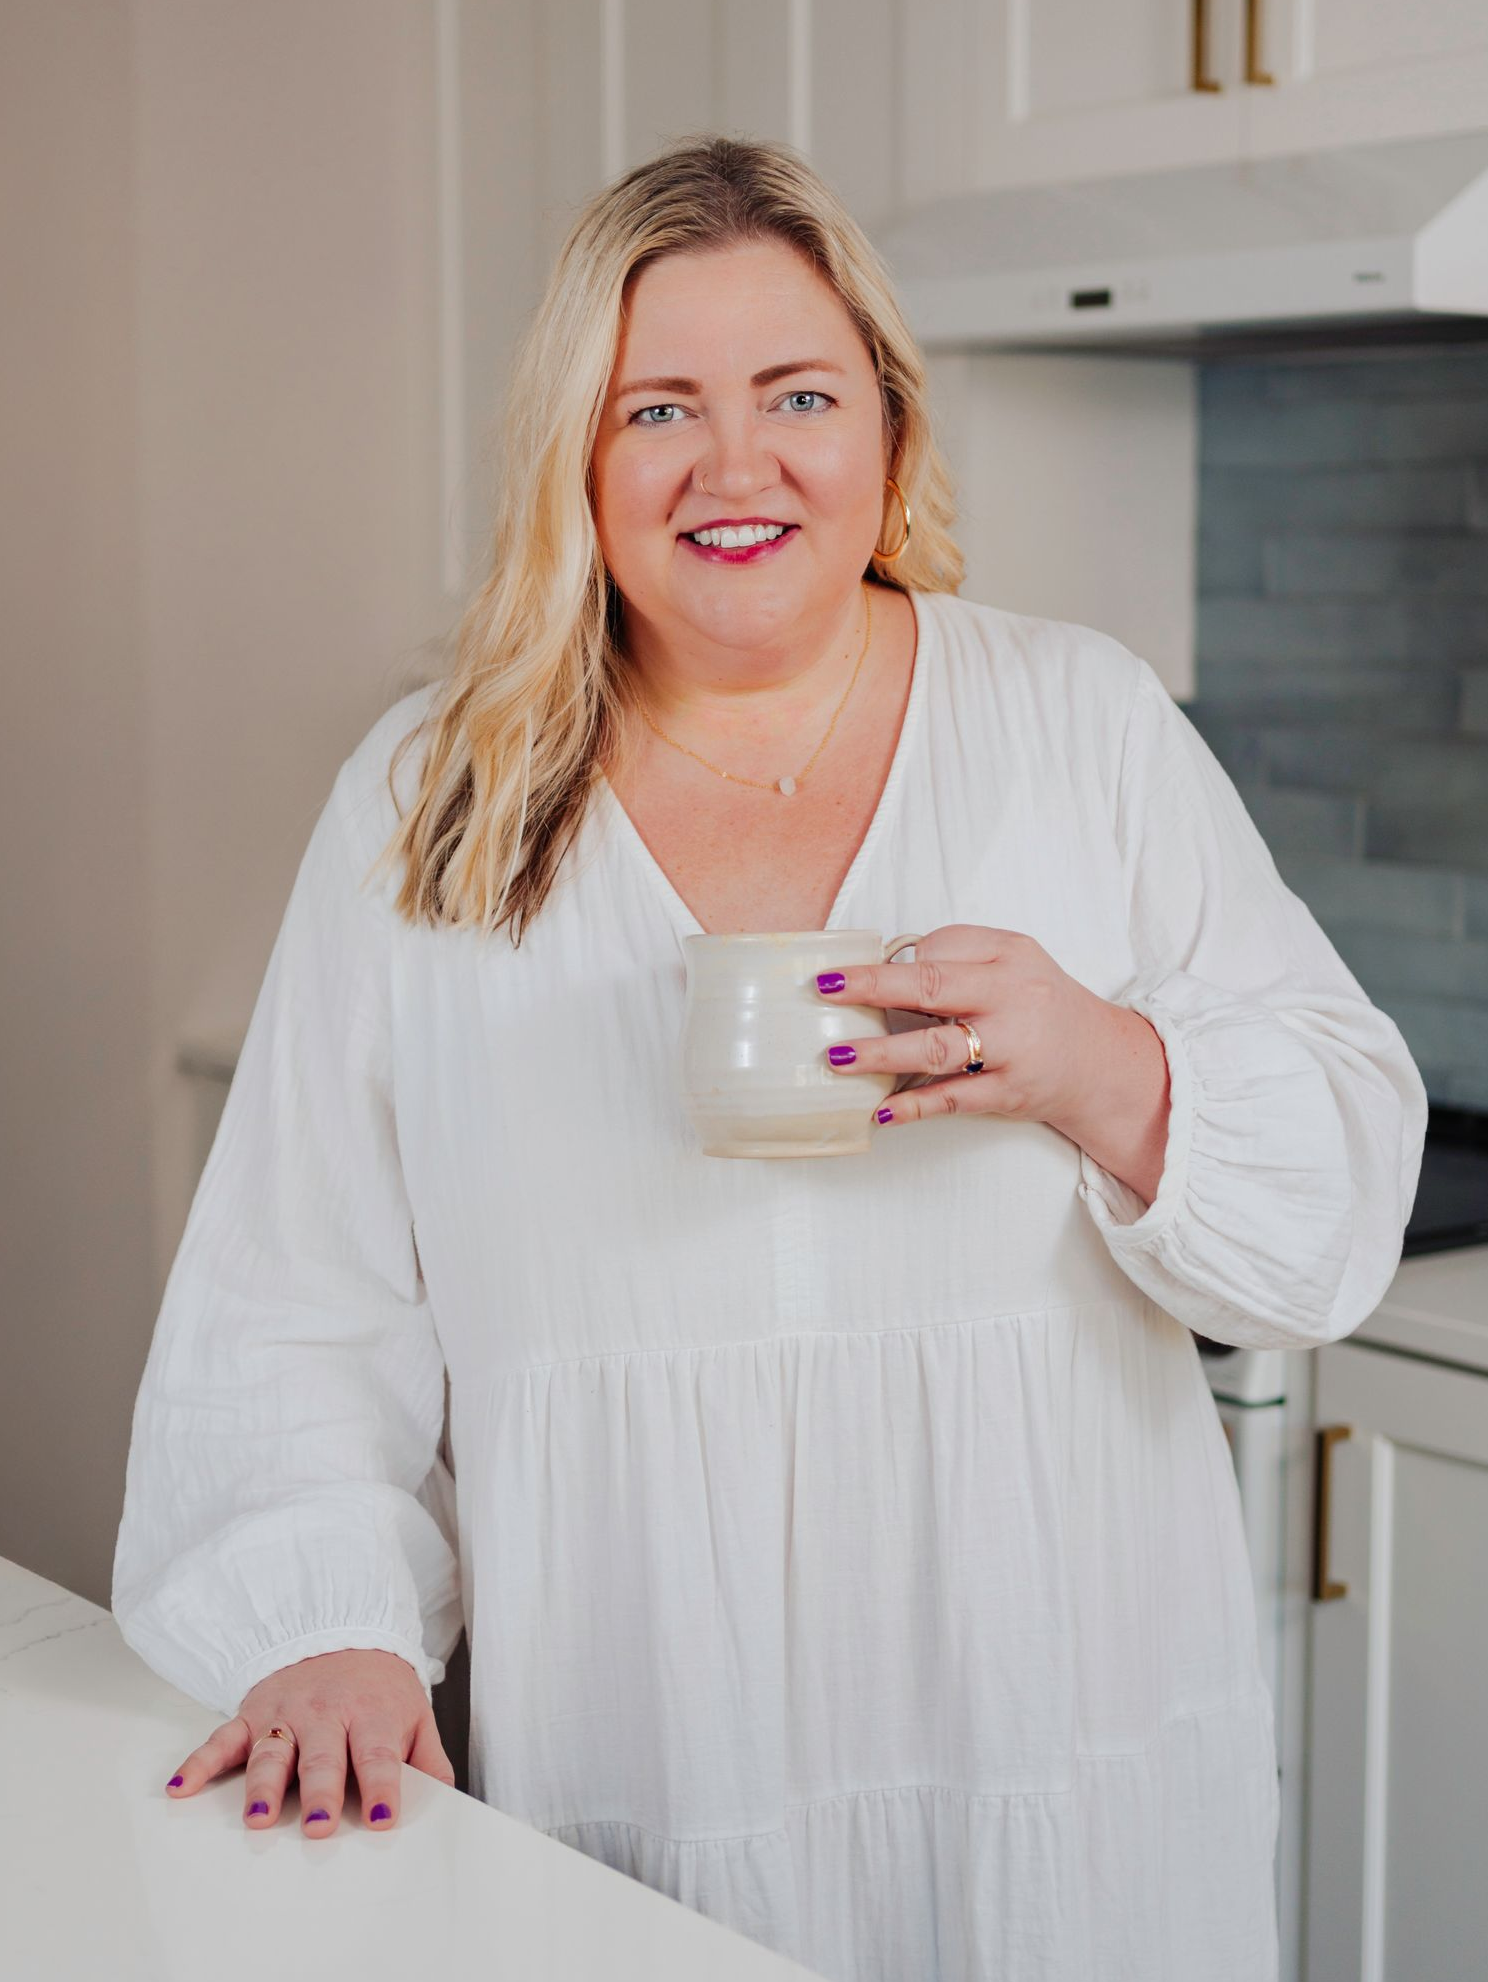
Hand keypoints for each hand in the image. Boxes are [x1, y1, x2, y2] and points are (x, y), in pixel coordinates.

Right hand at [163, 1647, 455, 1837]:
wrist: (343, 1628)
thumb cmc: (379, 1687)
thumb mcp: (415, 1714)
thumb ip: (429, 1761)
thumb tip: (447, 1805)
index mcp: (371, 1713)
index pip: (377, 1754)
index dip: (382, 1787)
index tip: (383, 1820)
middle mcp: (326, 1712)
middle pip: (322, 1757)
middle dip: (320, 1792)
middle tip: (319, 1827)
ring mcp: (285, 1712)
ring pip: (271, 1752)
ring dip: (261, 1786)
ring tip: (256, 1819)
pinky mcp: (253, 1713)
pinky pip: (221, 1738)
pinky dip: (199, 1763)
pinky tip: (181, 1788)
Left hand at [816, 922, 1137, 1136]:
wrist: (1102, 1063)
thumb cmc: (1042, 1007)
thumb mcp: (1016, 962)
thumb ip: (963, 957)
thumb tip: (886, 968)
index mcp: (1010, 956)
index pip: (942, 947)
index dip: (895, 961)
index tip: (850, 974)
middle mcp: (1013, 996)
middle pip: (933, 986)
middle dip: (873, 987)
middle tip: (825, 989)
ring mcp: (1012, 1048)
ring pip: (937, 1049)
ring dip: (882, 1053)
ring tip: (838, 1058)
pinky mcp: (1009, 1092)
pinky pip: (953, 1099)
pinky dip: (913, 1106)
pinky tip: (880, 1110)